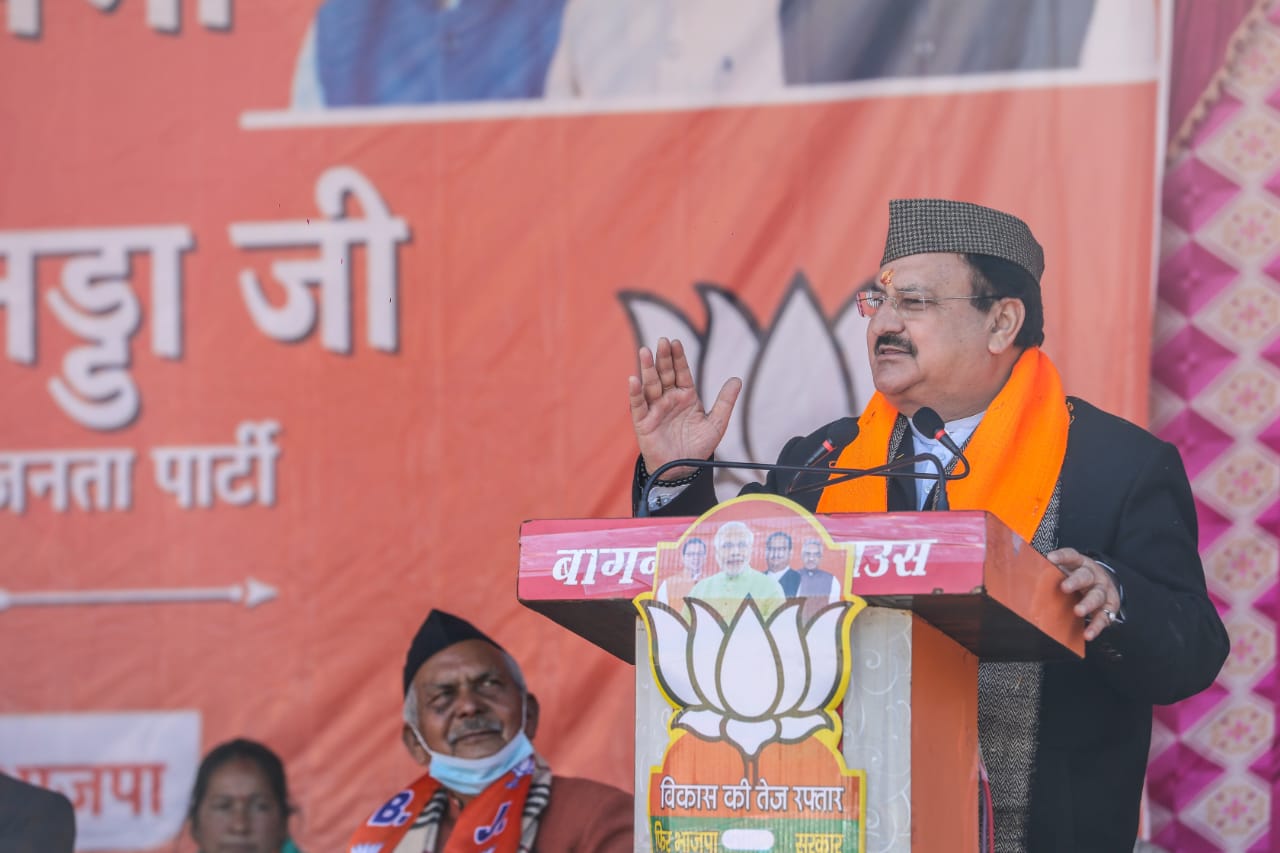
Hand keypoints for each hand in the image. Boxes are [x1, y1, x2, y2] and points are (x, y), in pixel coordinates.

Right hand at [628, 337, 740, 478]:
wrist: (683, 470)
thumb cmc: (698, 447)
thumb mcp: (716, 424)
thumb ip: (725, 402)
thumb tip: (737, 379)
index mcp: (686, 396)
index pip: (681, 372)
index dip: (678, 358)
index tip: (676, 342)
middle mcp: (668, 399)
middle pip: (664, 374)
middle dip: (663, 358)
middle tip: (662, 340)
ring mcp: (655, 409)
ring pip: (650, 385)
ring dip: (647, 368)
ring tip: (645, 351)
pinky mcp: (643, 422)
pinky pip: (638, 405)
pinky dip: (635, 392)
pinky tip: (634, 379)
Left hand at [1046, 547, 1121, 641]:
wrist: (1107, 583)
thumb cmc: (1080, 577)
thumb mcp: (1068, 569)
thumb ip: (1051, 571)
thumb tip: (1023, 573)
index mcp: (1081, 564)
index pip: (1072, 556)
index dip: (1062, 556)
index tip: (1050, 558)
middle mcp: (1094, 575)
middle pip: (1086, 576)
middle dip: (1075, 581)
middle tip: (1064, 587)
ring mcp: (1103, 591)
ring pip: (1097, 596)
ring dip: (1088, 604)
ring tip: (1078, 611)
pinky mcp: (1109, 607)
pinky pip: (1104, 617)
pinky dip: (1096, 626)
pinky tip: (1088, 634)